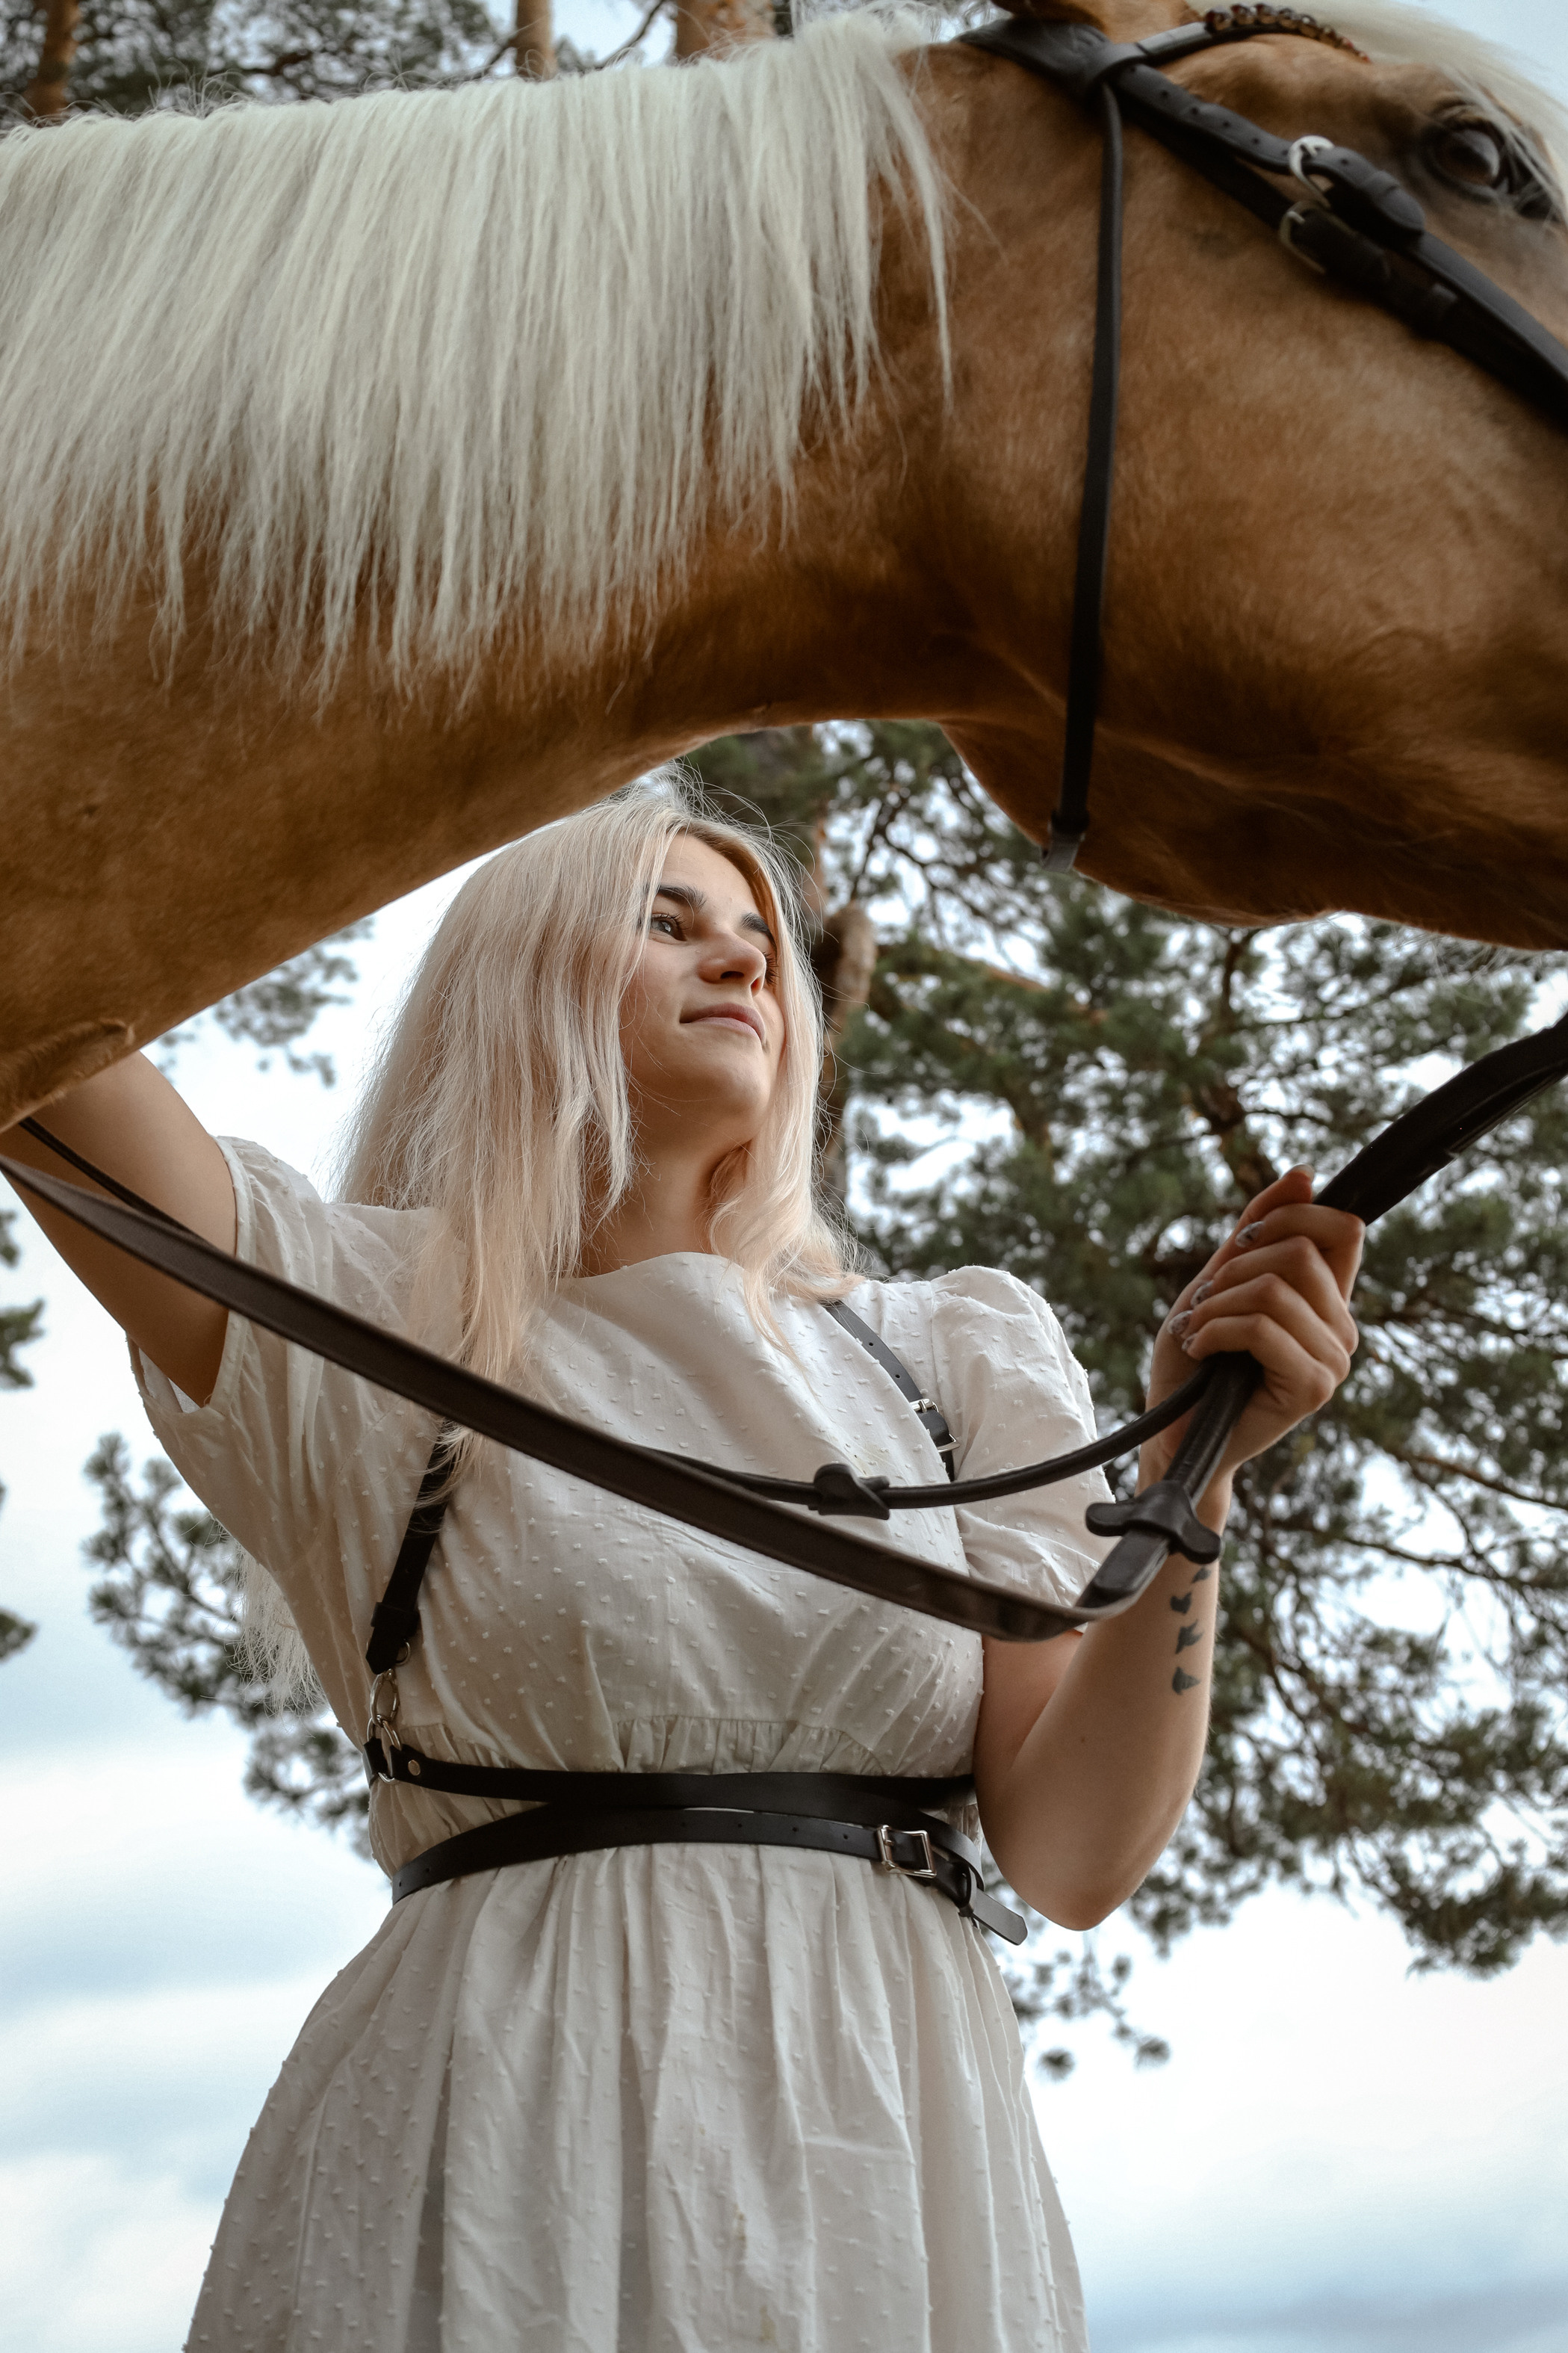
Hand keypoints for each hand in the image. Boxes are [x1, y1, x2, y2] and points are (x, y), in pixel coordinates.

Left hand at [1142, 1167, 1363, 1489]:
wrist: (1173, 1433)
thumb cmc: (1194, 1360)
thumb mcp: (1221, 1280)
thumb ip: (1259, 1229)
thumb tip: (1303, 1174)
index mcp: (1327, 1299)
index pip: (1344, 1228)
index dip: (1292, 1216)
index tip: (1243, 1240)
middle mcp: (1341, 1329)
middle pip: (1303, 1252)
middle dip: (1236, 1267)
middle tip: (1207, 1302)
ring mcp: (1333, 1361)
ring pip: (1276, 1289)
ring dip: (1217, 1304)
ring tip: (1198, 1331)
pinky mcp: (1313, 1389)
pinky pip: (1261, 1328)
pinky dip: (1215, 1330)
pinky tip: (1200, 1351)